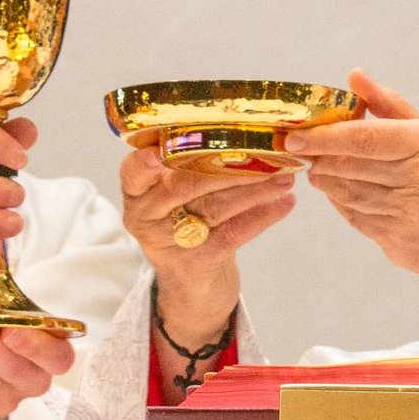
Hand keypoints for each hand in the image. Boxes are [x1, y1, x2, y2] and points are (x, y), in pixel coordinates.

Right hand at [118, 144, 295, 350]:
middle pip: (186, 185)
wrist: (192, 288)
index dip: (145, 161)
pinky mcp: (196, 263)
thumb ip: (188, 168)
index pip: (132, 172)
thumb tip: (240, 132)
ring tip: (285, 177)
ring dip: (255, 189)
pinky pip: (234, 234)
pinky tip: (284, 204)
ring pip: (215, 207)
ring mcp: (169, 243)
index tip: (160, 150)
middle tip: (267, 153)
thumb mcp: (177, 198)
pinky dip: (263, 216)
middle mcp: (146, 218)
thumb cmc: (187, 225)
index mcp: (136, 194)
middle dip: (230, 167)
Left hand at [283, 70, 418, 293]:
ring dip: (327, 180)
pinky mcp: (397, 245)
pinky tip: (344, 192)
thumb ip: (391, 106)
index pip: (362, 138)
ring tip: (322, 167)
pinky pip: (355, 219)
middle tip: (301, 147)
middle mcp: (417, 182)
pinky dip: (343, 203)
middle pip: (347, 167)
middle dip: (318, 157)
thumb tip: (354, 77)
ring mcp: (406, 218)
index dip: (322, 136)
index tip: (294, 135)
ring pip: (345, 194)